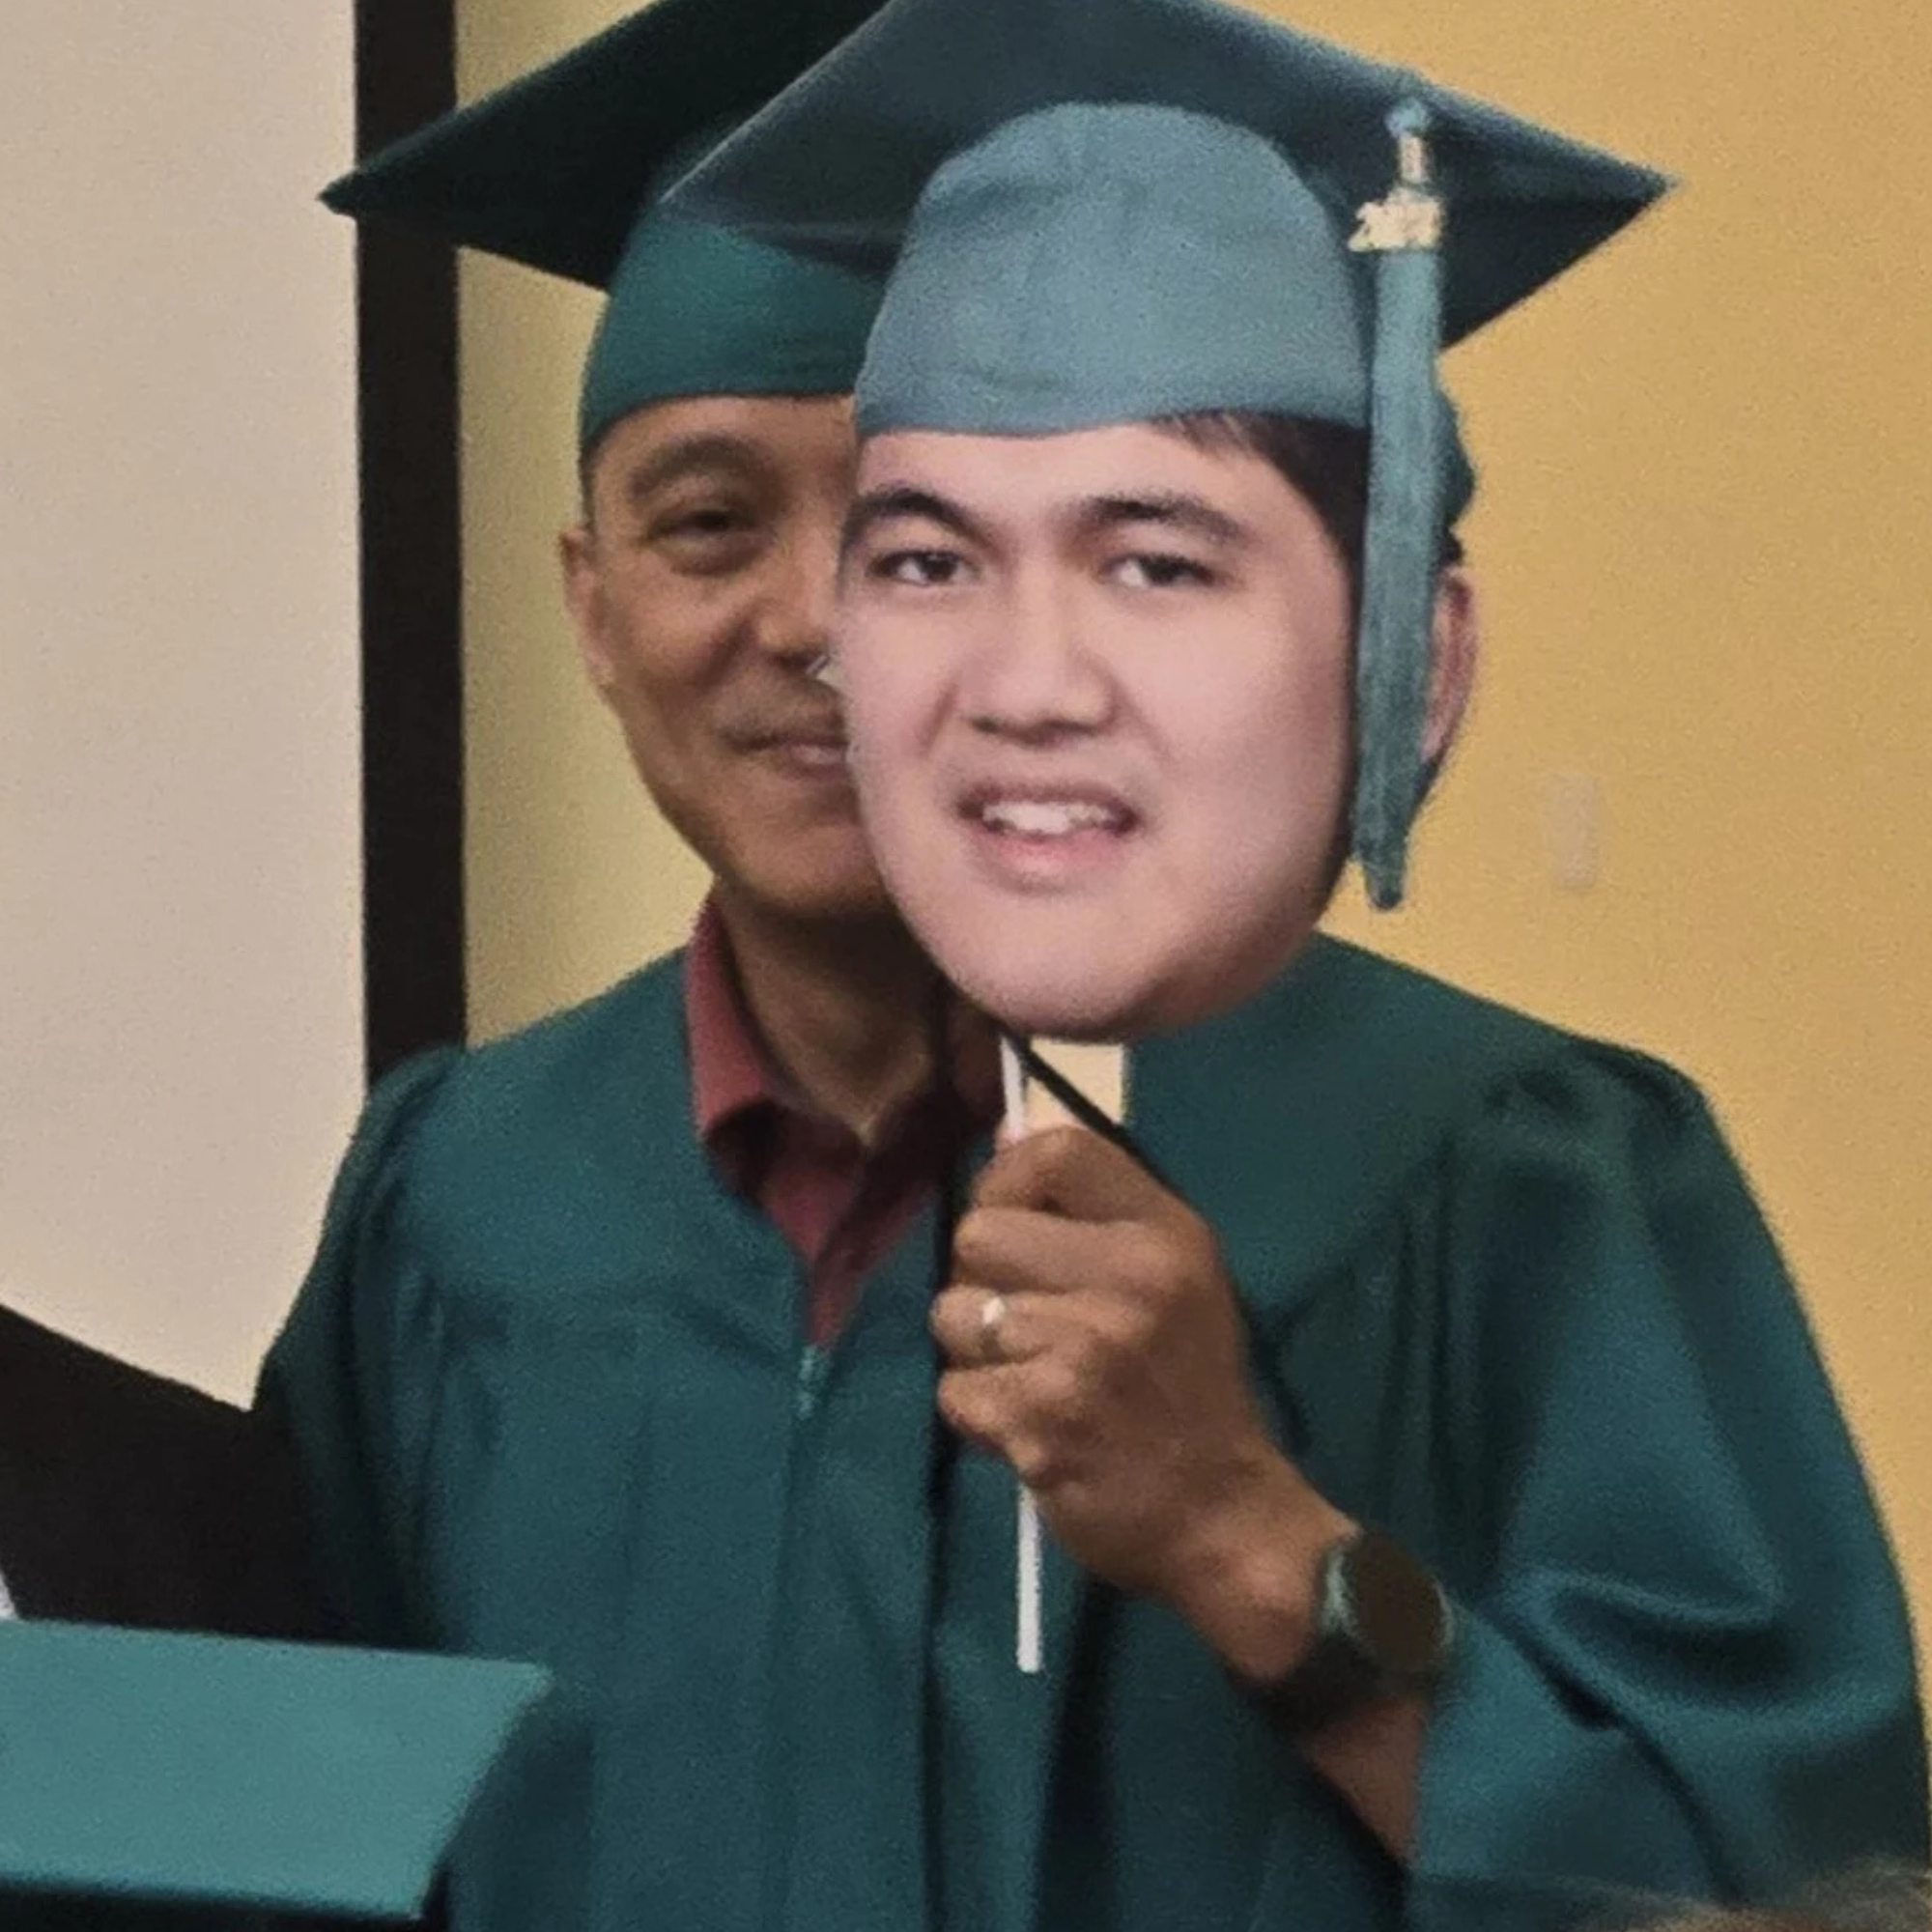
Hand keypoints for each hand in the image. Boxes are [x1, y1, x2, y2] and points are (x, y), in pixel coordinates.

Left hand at [931, 1125, 1350, 1677]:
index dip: (1005, 1180)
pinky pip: (955, 1389)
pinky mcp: (1039, 1418)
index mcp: (1163, 1234)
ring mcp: (1079, 1350)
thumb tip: (1006, 1133)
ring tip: (1032, 1377)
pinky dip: (981, 1413)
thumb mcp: (1176, 1273)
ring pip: (954, 1313)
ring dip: (977, 1352)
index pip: (1054, 1153)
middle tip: (1024, 1320)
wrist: (1222, 1515)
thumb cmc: (1189, 1384)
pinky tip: (1030, 1425)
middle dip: (982, 1279)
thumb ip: (1096, 1204)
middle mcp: (1126, 1278)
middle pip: (979, 1234)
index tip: (1010, 1222)